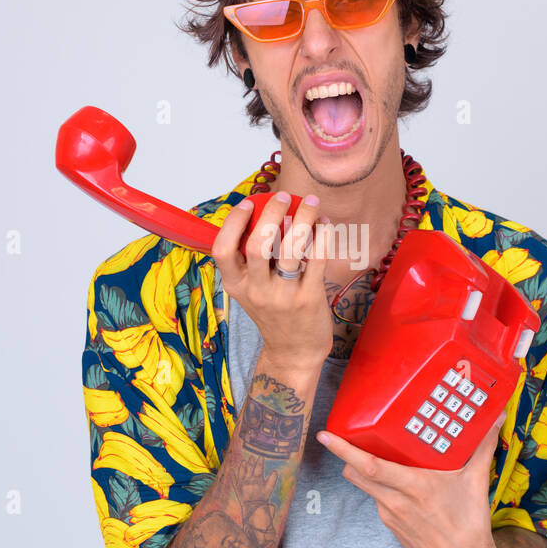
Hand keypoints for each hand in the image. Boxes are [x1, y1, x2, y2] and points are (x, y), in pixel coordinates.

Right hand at [213, 192, 334, 374]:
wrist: (294, 351)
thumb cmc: (273, 312)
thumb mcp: (250, 290)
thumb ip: (250, 260)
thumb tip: (264, 213)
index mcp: (236, 285)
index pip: (222, 249)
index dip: (233, 222)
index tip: (247, 202)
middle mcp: (256, 291)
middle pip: (258, 244)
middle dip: (271, 212)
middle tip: (283, 196)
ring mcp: (283, 296)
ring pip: (292, 249)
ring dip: (303, 218)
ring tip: (310, 202)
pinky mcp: (309, 299)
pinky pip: (317, 260)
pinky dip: (322, 237)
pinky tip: (324, 225)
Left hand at [316, 411, 507, 547]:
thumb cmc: (470, 523)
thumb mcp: (477, 481)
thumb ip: (483, 446)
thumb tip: (496, 418)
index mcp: (414, 487)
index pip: (369, 465)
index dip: (344, 450)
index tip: (325, 435)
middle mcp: (396, 501)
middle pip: (356, 474)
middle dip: (345, 456)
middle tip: (343, 436)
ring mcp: (390, 516)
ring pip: (365, 486)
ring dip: (363, 471)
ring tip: (373, 454)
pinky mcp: (391, 526)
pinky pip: (377, 499)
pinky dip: (379, 487)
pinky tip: (394, 480)